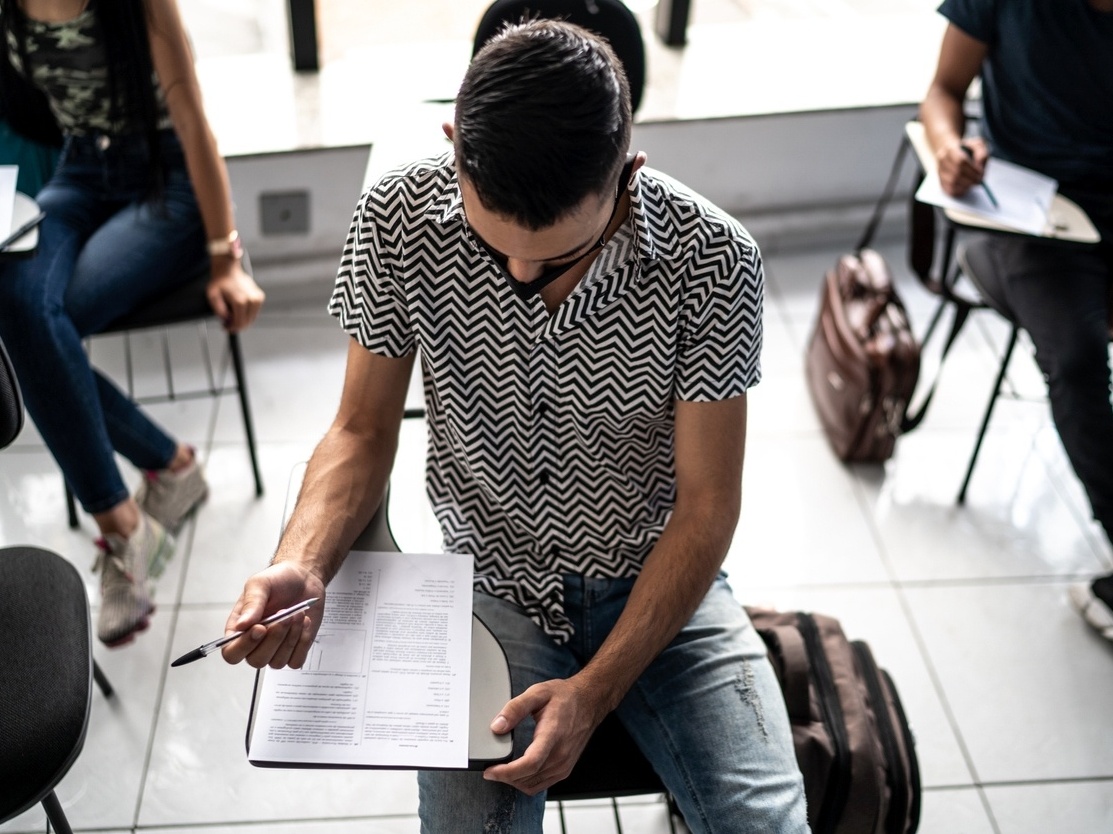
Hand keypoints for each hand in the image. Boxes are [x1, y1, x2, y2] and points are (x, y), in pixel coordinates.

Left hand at [206, 260, 264, 333]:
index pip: (239, 323)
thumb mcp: (212, 296)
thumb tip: (226, 319)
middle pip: (247, 322)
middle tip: (228, 324)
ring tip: (232, 317)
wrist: (228, 270)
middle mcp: (251, 300)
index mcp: (240, 301)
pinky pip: (254, 312)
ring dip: (242, 320)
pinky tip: (239, 310)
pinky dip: (247, 314)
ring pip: (251, 318)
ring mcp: (257, 298)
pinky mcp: (260, 297)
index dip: (232, 328)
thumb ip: (218, 310)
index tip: (225, 328)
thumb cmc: (220, 282)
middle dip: (237, 325)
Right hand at [221, 561, 326, 668]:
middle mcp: (255, 643)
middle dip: (274, 638)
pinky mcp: (294, 650)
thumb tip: (241, 625)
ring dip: (290, 638)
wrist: (304, 578)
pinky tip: (304, 623)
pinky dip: (302, 642)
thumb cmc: (278, 580)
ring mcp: (275, 649)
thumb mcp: (260, 584)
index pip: (231, 653)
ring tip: (297, 614)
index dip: (244, 645)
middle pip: (256, 661)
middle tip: (285, 615)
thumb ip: (251, 603)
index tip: (260, 627)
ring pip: (277, 662)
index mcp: (239, 629)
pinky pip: (296, 661)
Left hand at [482, 677, 607, 795]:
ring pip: (533, 785)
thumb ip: (515, 708)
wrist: (588, 701)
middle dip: (504, 777)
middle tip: (489, 768)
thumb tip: (497, 726)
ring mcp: (564, 764)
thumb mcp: (537, 693)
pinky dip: (526, 783)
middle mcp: (561, 754)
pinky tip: (517, 772)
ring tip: (500, 771)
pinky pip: (541, 785)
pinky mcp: (565, 769)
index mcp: (553, 734)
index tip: (490, 771)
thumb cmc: (564, 697)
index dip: (506, 772)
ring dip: (514, 782)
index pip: (530, 763)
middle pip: (528, 778)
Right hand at [936, 137, 988, 196]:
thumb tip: (979, 167)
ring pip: (952, 183)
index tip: (981, 172)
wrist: (955, 153)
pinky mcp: (941, 182)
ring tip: (973, 181)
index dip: (972, 169)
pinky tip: (967, 185)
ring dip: (966, 185)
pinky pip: (951, 190)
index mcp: (950, 149)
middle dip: (970, 179)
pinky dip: (961, 190)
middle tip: (979, 179)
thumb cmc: (968, 150)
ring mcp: (940, 172)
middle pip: (956, 174)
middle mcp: (942, 160)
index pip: (960, 161)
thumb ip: (982, 154)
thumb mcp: (978, 145)